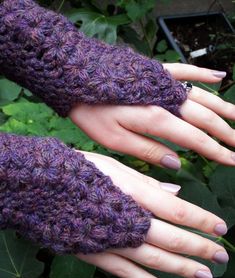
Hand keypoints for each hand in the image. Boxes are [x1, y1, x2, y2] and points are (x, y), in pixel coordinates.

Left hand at [69, 64, 234, 168]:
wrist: (75, 79)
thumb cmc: (91, 112)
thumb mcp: (115, 140)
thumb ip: (148, 151)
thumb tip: (176, 164)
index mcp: (157, 119)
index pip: (195, 139)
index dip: (216, 151)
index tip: (232, 160)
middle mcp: (166, 99)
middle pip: (204, 118)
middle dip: (225, 133)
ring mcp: (162, 82)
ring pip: (202, 96)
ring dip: (223, 108)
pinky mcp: (155, 71)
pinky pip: (185, 71)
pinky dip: (203, 75)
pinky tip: (219, 78)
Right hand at [75, 151, 228, 277]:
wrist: (41, 188)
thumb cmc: (80, 172)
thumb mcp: (113, 167)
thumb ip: (146, 182)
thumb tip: (176, 191)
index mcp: (131, 193)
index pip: (176, 209)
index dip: (201, 220)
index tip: (221, 227)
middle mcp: (125, 219)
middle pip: (171, 237)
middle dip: (199, 247)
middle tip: (222, 256)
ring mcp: (110, 240)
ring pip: (154, 259)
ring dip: (181, 268)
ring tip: (203, 274)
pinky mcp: (95, 254)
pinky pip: (125, 273)